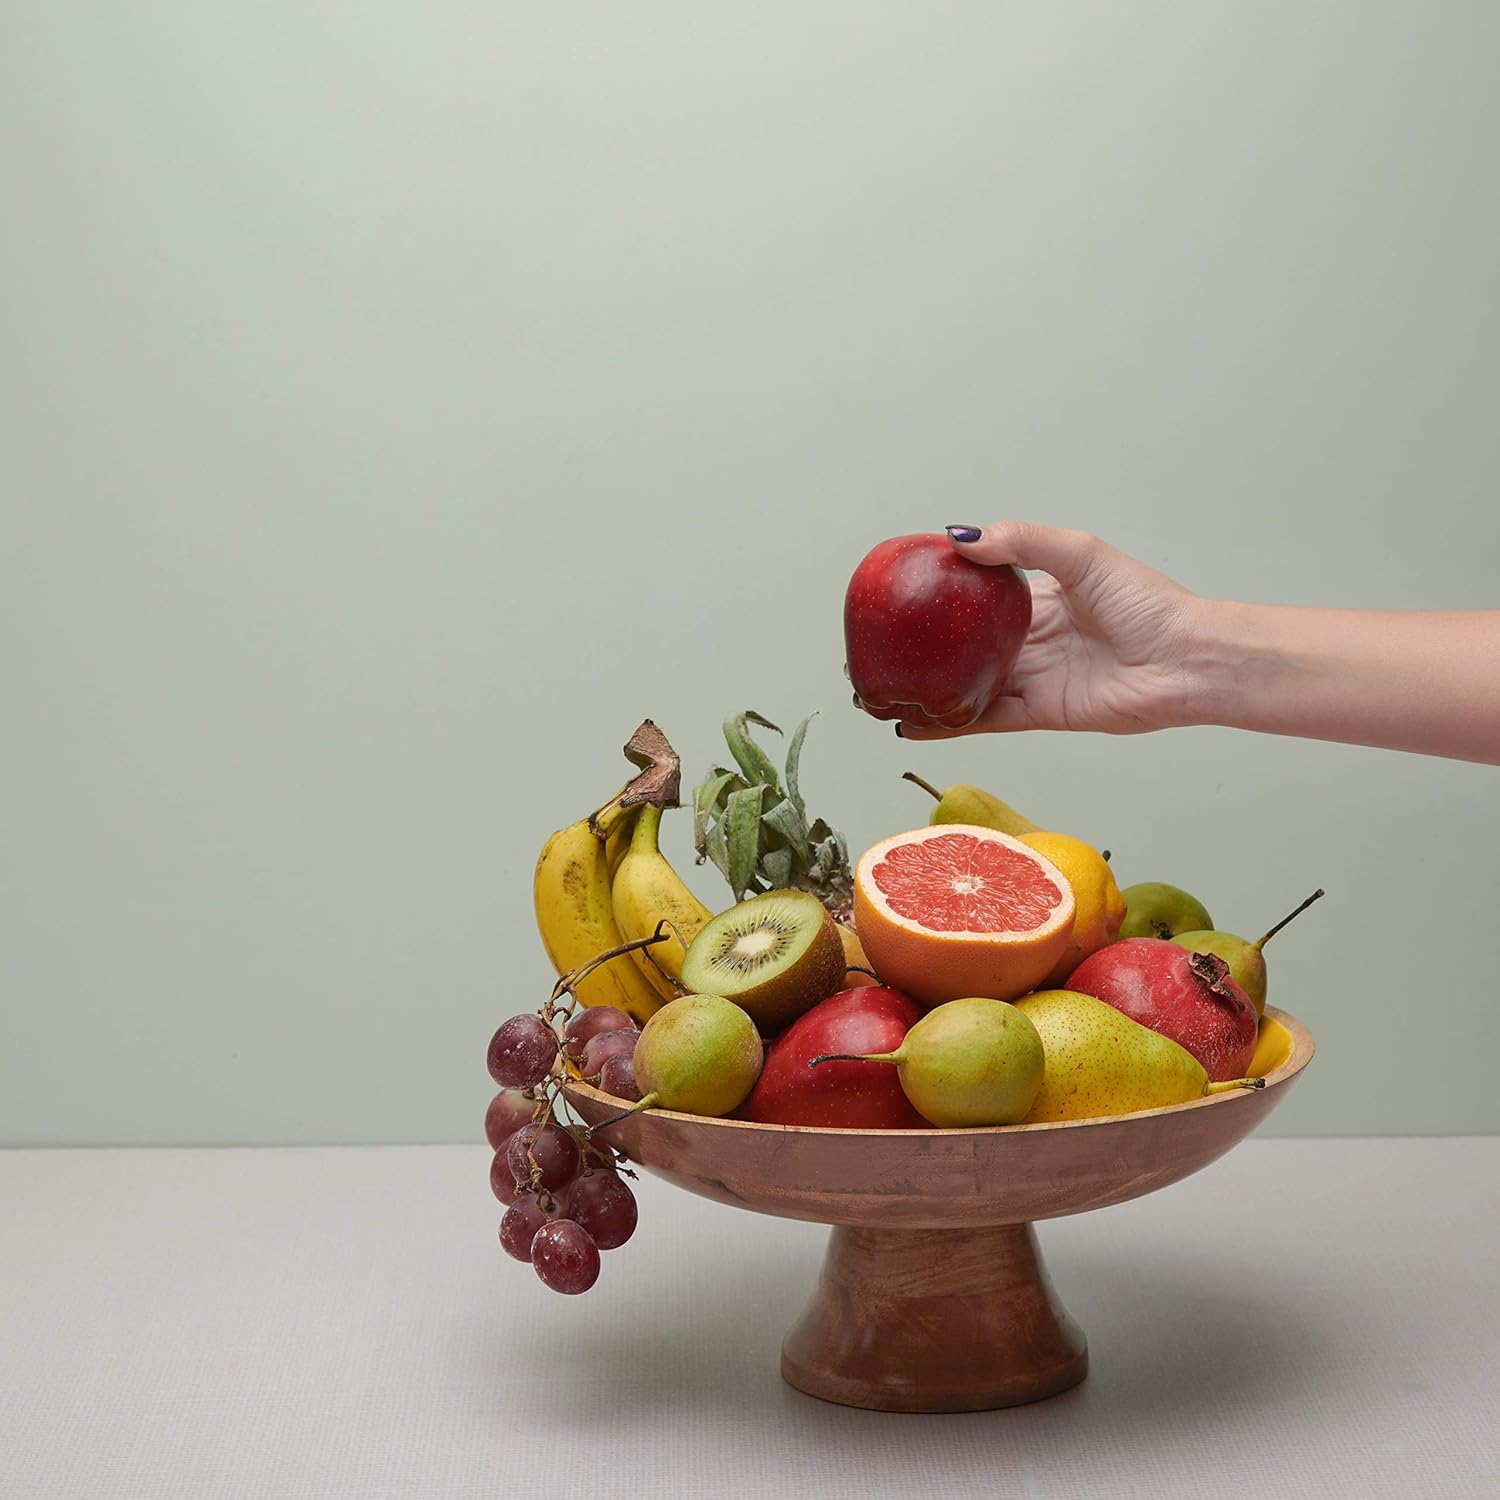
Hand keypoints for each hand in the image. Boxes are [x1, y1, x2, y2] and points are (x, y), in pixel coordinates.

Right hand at [897, 522, 1202, 738]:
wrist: (1186, 659)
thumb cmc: (1148, 604)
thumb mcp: (1081, 554)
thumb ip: (1022, 543)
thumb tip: (961, 538)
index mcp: (1040, 599)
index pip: (980, 597)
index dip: (944, 594)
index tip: (904, 591)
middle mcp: (1031, 641)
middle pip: (965, 645)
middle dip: (924, 647)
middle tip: (879, 645)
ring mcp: (1033, 678)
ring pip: (967, 684)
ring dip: (928, 689)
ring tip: (883, 691)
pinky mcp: (1039, 713)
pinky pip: (986, 718)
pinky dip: (951, 724)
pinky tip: (916, 725)